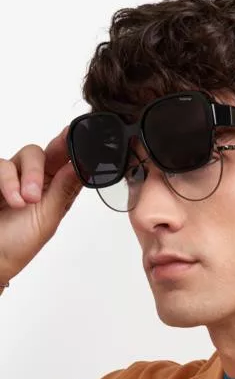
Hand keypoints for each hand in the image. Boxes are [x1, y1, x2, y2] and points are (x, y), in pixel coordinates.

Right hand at [0, 126, 82, 283]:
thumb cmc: (19, 244)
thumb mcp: (49, 217)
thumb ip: (64, 189)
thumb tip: (83, 166)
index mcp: (54, 188)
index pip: (66, 161)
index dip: (72, 147)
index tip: (77, 134)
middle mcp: (33, 179)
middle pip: (43, 152)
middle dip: (39, 168)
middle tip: (36, 194)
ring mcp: (12, 178)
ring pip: (23, 156)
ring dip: (24, 178)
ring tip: (23, 202)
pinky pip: (1, 164)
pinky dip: (7, 182)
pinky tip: (12, 201)